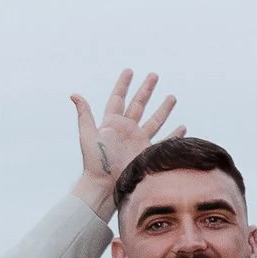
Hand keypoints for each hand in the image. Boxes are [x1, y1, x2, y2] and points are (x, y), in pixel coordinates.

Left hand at [71, 68, 179, 210]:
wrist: (105, 186)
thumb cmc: (94, 162)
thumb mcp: (87, 135)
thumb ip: (84, 115)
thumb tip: (74, 95)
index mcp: (112, 123)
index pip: (118, 98)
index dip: (123, 84)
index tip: (129, 71)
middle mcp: (127, 129)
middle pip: (139, 104)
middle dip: (146, 89)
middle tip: (154, 75)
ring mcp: (139, 140)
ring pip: (155, 119)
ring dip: (163, 108)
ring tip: (172, 97)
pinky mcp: (148, 152)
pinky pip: (164, 140)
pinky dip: (174, 134)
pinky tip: (182, 127)